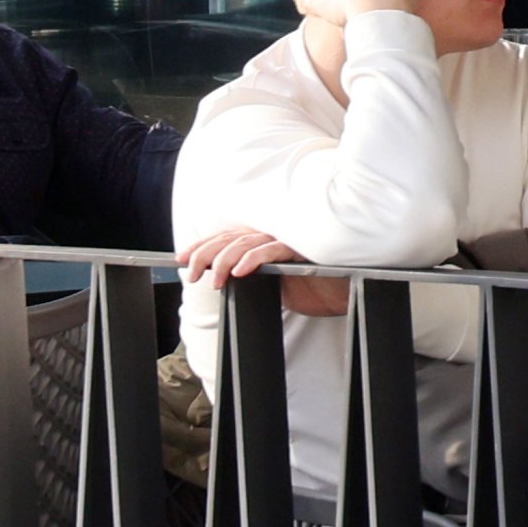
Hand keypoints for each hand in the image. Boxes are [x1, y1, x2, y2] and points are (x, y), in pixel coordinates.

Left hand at [177, 224, 348, 317]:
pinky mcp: (302, 248)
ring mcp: (287, 239)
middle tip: (190, 272)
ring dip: (225, 259)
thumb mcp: (273, 285)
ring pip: (247, 242)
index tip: (180, 258)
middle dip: (205, 253)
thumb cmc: (313, 287)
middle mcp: (272, 235)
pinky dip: (255, 259)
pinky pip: (274, 249)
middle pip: (230, 237)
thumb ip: (252, 278)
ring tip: (212, 278)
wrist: (346, 291)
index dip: (201, 245)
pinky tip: (240, 271)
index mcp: (263, 240)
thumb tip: (222, 281)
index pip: (226, 238)